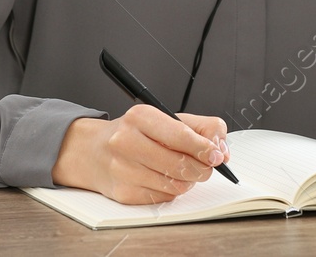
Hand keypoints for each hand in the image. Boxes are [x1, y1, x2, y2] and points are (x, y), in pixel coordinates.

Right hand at [51, 104, 229, 204]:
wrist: (94, 151)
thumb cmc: (136, 134)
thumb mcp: (165, 119)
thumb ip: (200, 128)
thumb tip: (221, 150)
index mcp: (140, 117)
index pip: (181, 135)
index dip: (205, 148)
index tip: (217, 155)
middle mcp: (127, 142)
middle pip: (181, 164)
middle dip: (202, 168)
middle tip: (207, 166)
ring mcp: (123, 169)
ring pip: (175, 185)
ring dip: (188, 181)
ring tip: (184, 171)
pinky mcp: (124, 193)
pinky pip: (163, 198)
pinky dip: (171, 191)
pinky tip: (164, 179)